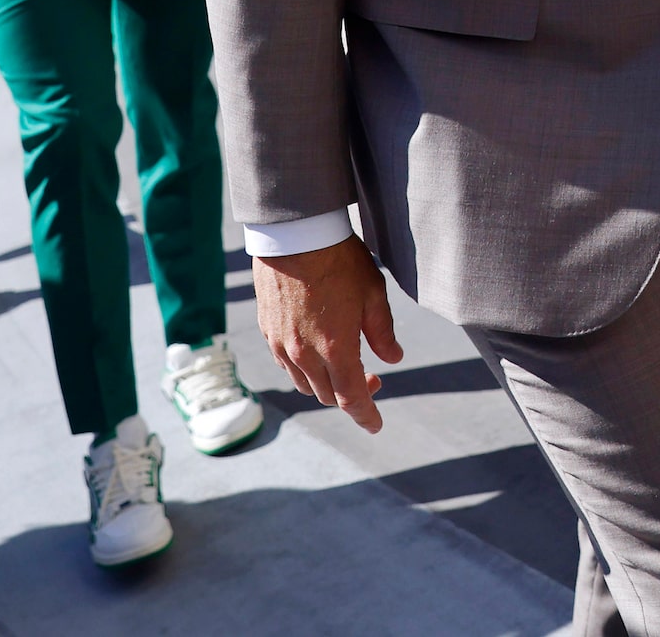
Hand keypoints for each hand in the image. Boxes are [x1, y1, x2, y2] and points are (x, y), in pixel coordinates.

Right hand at [254, 236, 401, 431]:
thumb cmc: (339, 260)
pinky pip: (285, 364)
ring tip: (344, 364)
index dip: (365, 416)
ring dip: (326, 383)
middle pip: (328, 394)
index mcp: (335, 348)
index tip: (376, 425)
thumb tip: (393, 358)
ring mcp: (281, 344)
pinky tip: (316, 352)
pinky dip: (304, 369)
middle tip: (372, 377)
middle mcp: (304, 353)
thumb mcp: (373, 294)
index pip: (351, 398)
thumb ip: (383, 332)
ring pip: (304, 383)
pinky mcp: (267, 331)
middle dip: (352, 394)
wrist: (294, 234)